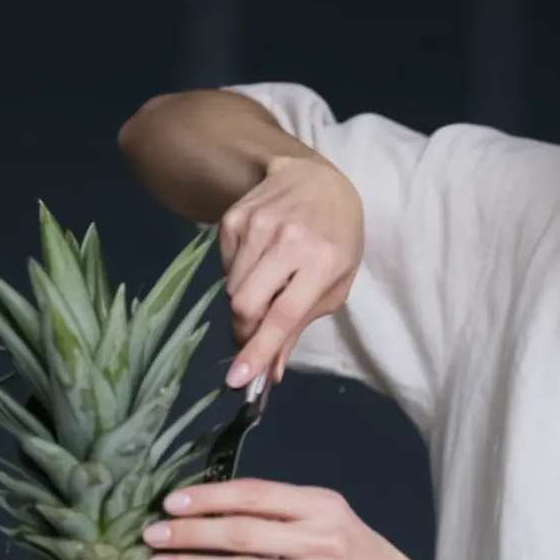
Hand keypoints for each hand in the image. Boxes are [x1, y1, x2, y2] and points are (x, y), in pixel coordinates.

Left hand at [142, 479, 421, 559]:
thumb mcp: (330, 520)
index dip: (209, 497)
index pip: (255, 495)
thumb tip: (208, 513)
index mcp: (323, 505)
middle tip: (152, 534)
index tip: (172, 501)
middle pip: (242, 532)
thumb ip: (281, 514)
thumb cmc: (358, 557)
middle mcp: (321, 538)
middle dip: (191, 533)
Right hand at [219, 153, 363, 385]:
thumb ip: (301, 326)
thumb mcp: (335, 284)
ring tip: (268, 288)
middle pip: (245, 303)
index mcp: (323, 261)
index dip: (260, 348)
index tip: (239, 378)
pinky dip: (238, 277)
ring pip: (231, 289)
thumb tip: (271, 370)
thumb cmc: (336, 239)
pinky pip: (223, 268)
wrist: (316, 180)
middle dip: (245, 332)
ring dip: (245, 304)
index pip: (284, 313)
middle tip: (255, 338)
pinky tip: (260, 262)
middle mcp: (287, 241)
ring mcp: (256, 226)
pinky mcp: (233, 218)